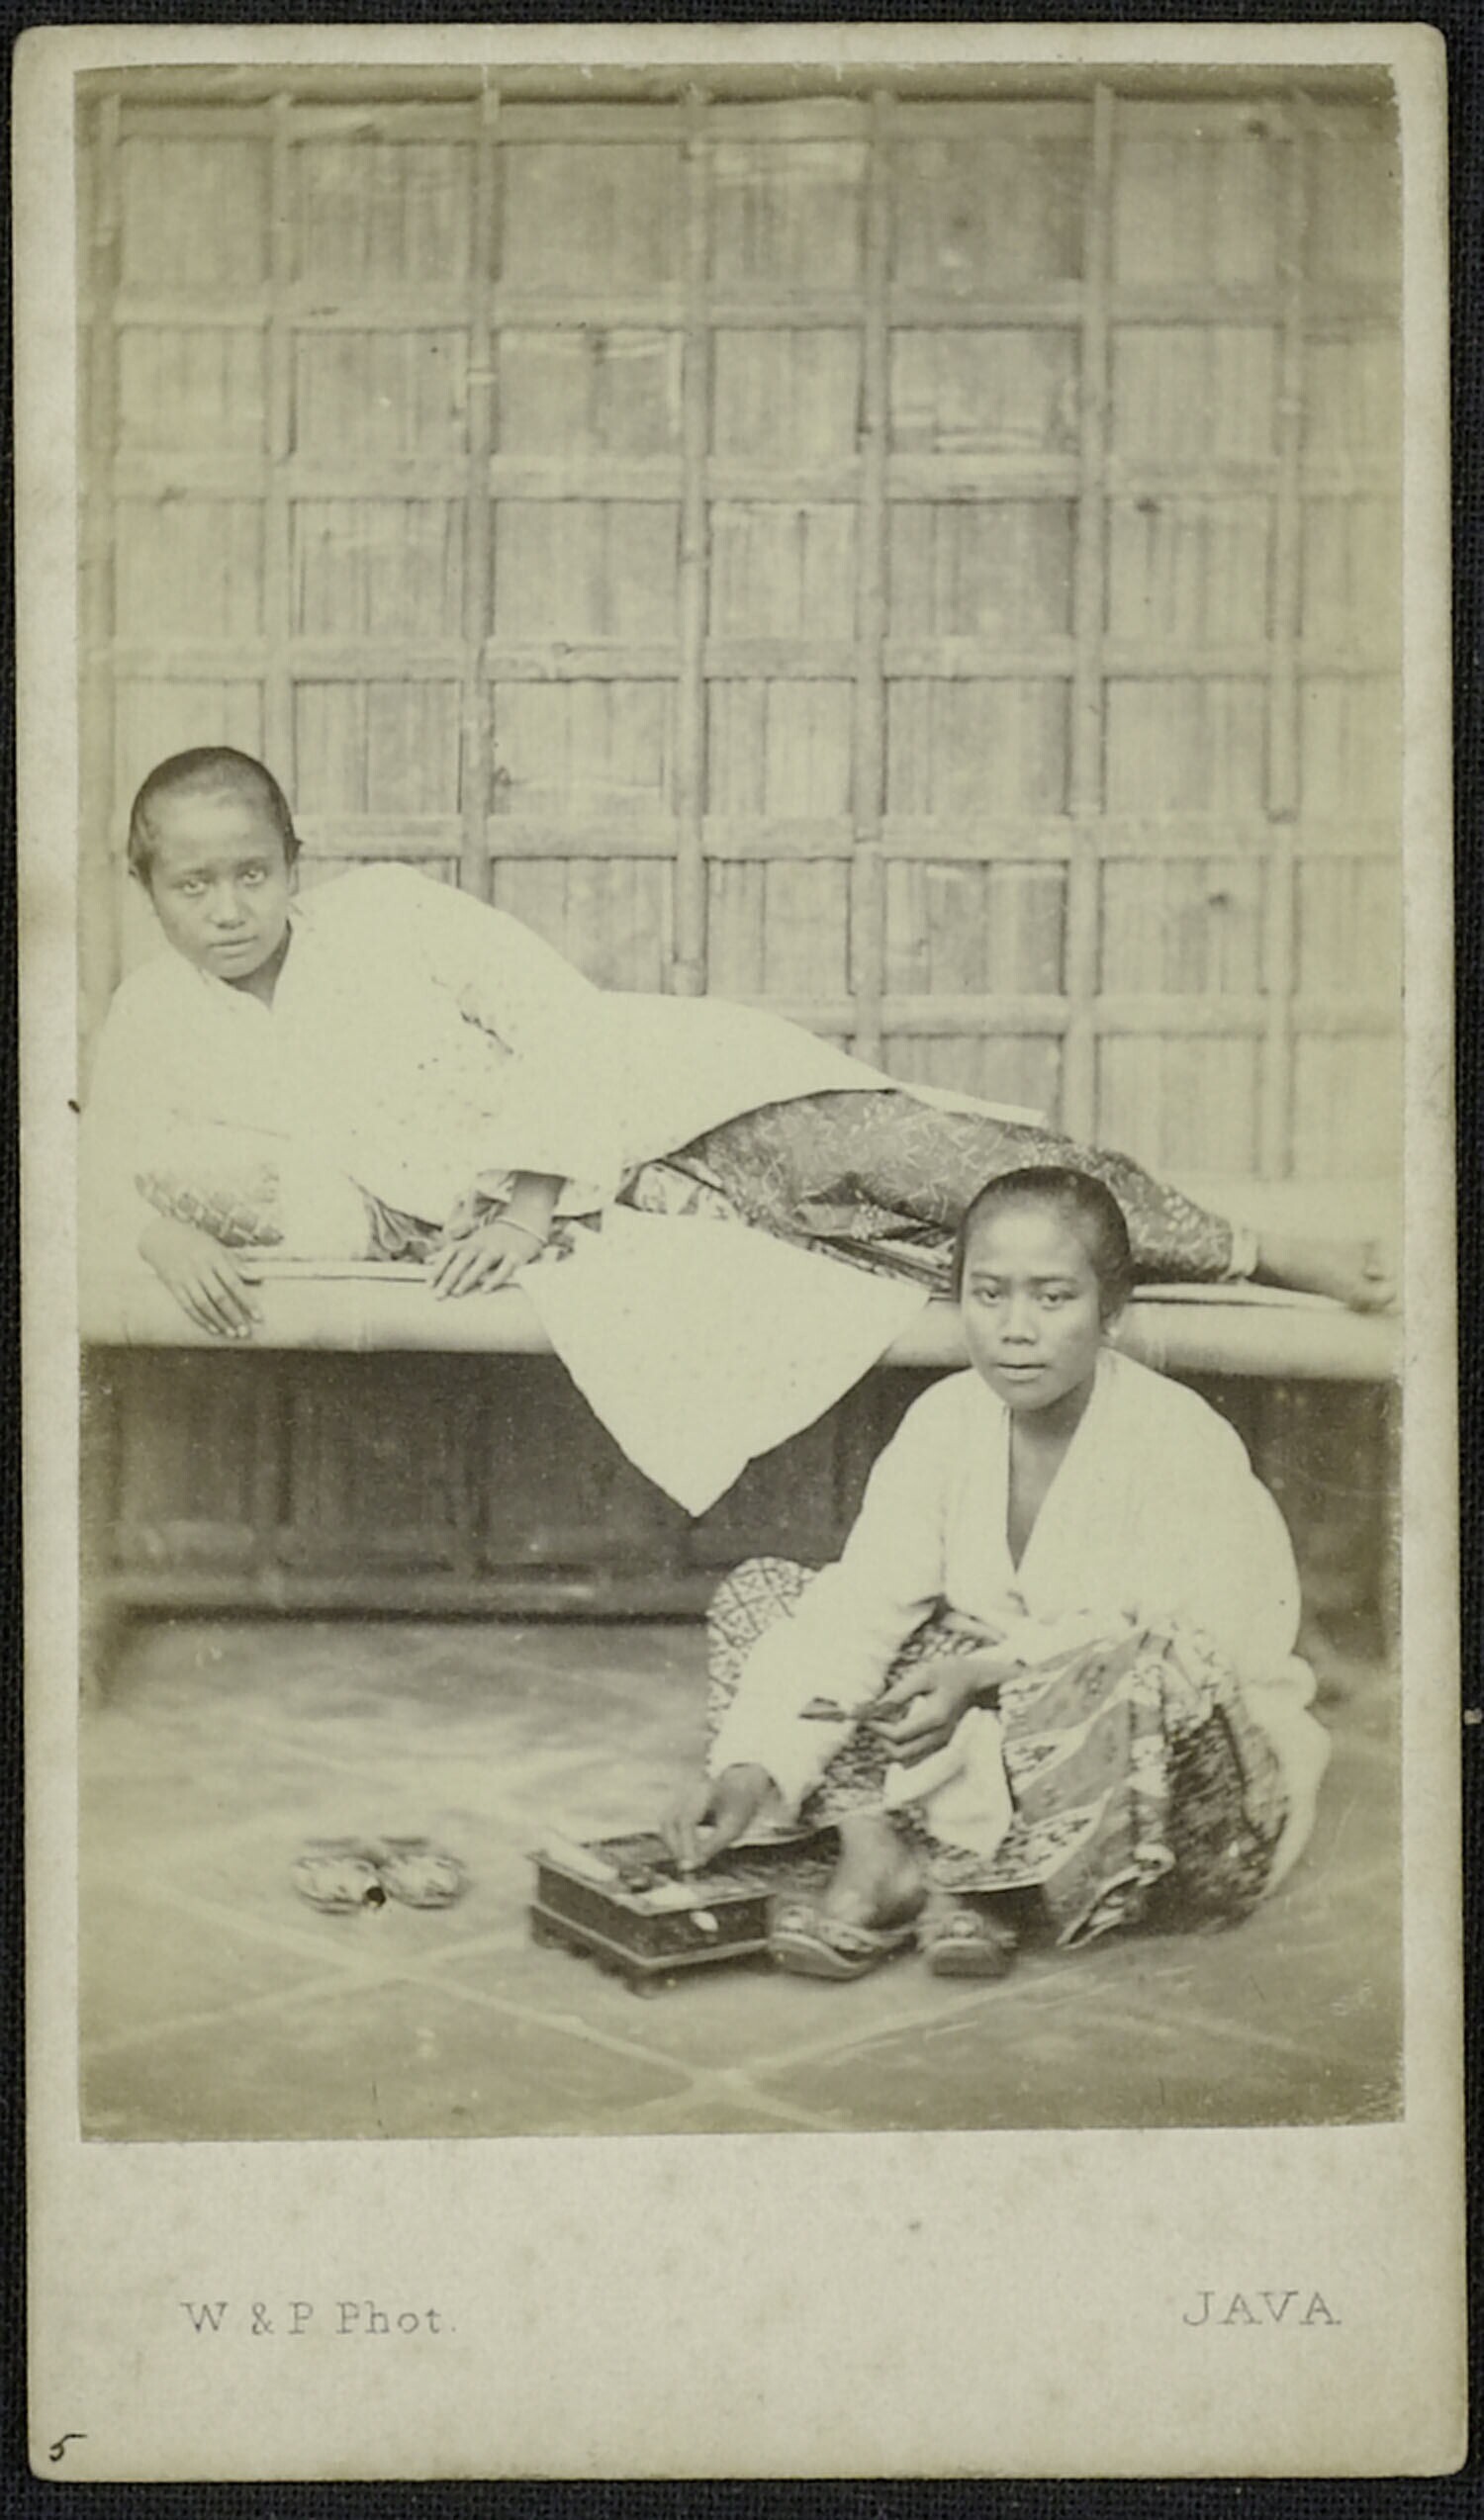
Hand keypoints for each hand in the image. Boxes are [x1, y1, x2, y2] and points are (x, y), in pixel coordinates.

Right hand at [138, 1216, 261, 1339]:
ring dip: (219, 1321)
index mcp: (214, 1257)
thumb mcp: (217, 1247)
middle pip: (219, 1296)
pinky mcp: (173, 1286)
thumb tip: (258, 1278)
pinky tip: (214, 1329)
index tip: (258, 1317)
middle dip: (234, 1316)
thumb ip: (236, 1264)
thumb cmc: (196, 1242)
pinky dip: (201, 1319)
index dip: (247, 1301)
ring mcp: (185, 1278)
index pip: (234, 1282)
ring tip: (232, 1334)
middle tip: (246, 1333)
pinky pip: (188, 1306)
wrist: (161, 1236)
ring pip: (204, 1304)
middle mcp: (199, 1268)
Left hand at [427, 1216, 544, 1298]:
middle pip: (462, 1260)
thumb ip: (449, 1253)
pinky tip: (486, 1290)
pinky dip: (496, 1278)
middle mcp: (481, 1245)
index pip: (449, 1253)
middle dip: (448, 1278)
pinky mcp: (516, 1255)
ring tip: (457, 1293)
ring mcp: (498, 1249)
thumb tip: (426, 1262)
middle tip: (438, 1295)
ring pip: (481, 1262)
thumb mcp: (469, 1243)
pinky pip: (505, 1267)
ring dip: (468, 1278)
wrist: (524, 1223)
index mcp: (468, 1243)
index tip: (428, 1285)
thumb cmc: (491, 1238)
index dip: (438, 1268)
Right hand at [659, 1763, 772, 1874]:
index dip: (686, 1845)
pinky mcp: (677, 1797)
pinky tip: (686, 1850)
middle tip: (687, 1866)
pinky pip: (668, 1821)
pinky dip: (674, 1837)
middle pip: (669, 1820)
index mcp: (707, 1789)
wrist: (743, 1784)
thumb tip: (688, 1867)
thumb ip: (710, 1847)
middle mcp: (689, 1786)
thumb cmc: (739, 1808)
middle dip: (675, 1846)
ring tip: (688, 1859)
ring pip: (664, 1821)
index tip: (692, 1865)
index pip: (687, 1821)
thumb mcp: (732, 1829)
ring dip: (672, 1843)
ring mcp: (680, 1790)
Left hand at [868, 1659, 996, 1766]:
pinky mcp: (939, 1745)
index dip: (876, 1725)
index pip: (897, 1734)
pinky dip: (900, 1747)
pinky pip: (913, 1757)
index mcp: (935, 1718)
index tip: (865, 1712)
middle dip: (881, 1739)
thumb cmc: (948, 1673)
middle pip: (899, 1754)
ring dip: (889, 1745)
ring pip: (905, 1760)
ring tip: (884, 1722)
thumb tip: (873, 1707)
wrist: (976, 1682)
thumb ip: (899, 1693)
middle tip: (873, 1719)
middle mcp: (939, 1736)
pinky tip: (896, 1727)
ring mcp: (940, 1744)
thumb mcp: (924, 1675)